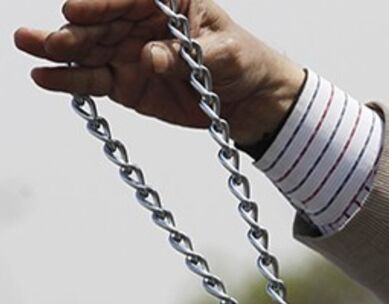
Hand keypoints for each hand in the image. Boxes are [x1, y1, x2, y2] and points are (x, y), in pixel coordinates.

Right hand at [14, 0, 304, 145]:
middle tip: (51, 40)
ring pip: (87, 50)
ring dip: (58, 50)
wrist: (250, 100)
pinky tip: (45, 77)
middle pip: (98, 23)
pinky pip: (92, 81)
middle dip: (73, 30)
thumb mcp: (227, 53)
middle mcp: (137, 23)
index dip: (99, 4)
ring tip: (29, 46)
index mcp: (164, 2)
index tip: (74, 10)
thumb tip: (150, 59)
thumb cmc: (243, 61)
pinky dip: (69, 81)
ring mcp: (127, 52)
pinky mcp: (124, 83)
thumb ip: (188, 56)